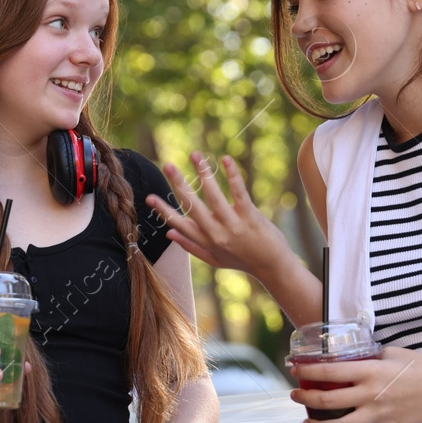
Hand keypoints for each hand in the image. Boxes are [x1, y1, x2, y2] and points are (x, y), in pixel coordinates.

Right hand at [146, 152, 292, 278]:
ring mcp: (233, 226)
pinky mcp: (250, 218)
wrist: (273, 268)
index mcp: (205, 242)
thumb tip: (169, 233)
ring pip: (214, 196)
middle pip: (192, 206)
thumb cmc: (243, 261)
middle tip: (167, 165)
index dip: (163, 210)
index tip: (148, 197)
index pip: (178, 223)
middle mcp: (216, 234)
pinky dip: (232, 175)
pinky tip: (226, 160)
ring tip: (194, 155)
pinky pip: (239, 193)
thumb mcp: (214, 259)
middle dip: (178, 184)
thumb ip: (191, 246)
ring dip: (203, 173)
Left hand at [291, 346, 421, 422]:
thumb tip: (354, 359)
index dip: (307, 371)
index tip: (295, 370)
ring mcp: (378, 415)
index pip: (329, 371)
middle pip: (327, 401)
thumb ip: (371, 357)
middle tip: (296, 395)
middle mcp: (369, 394)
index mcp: (369, 371)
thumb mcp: (393, 353)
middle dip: (305, 398)